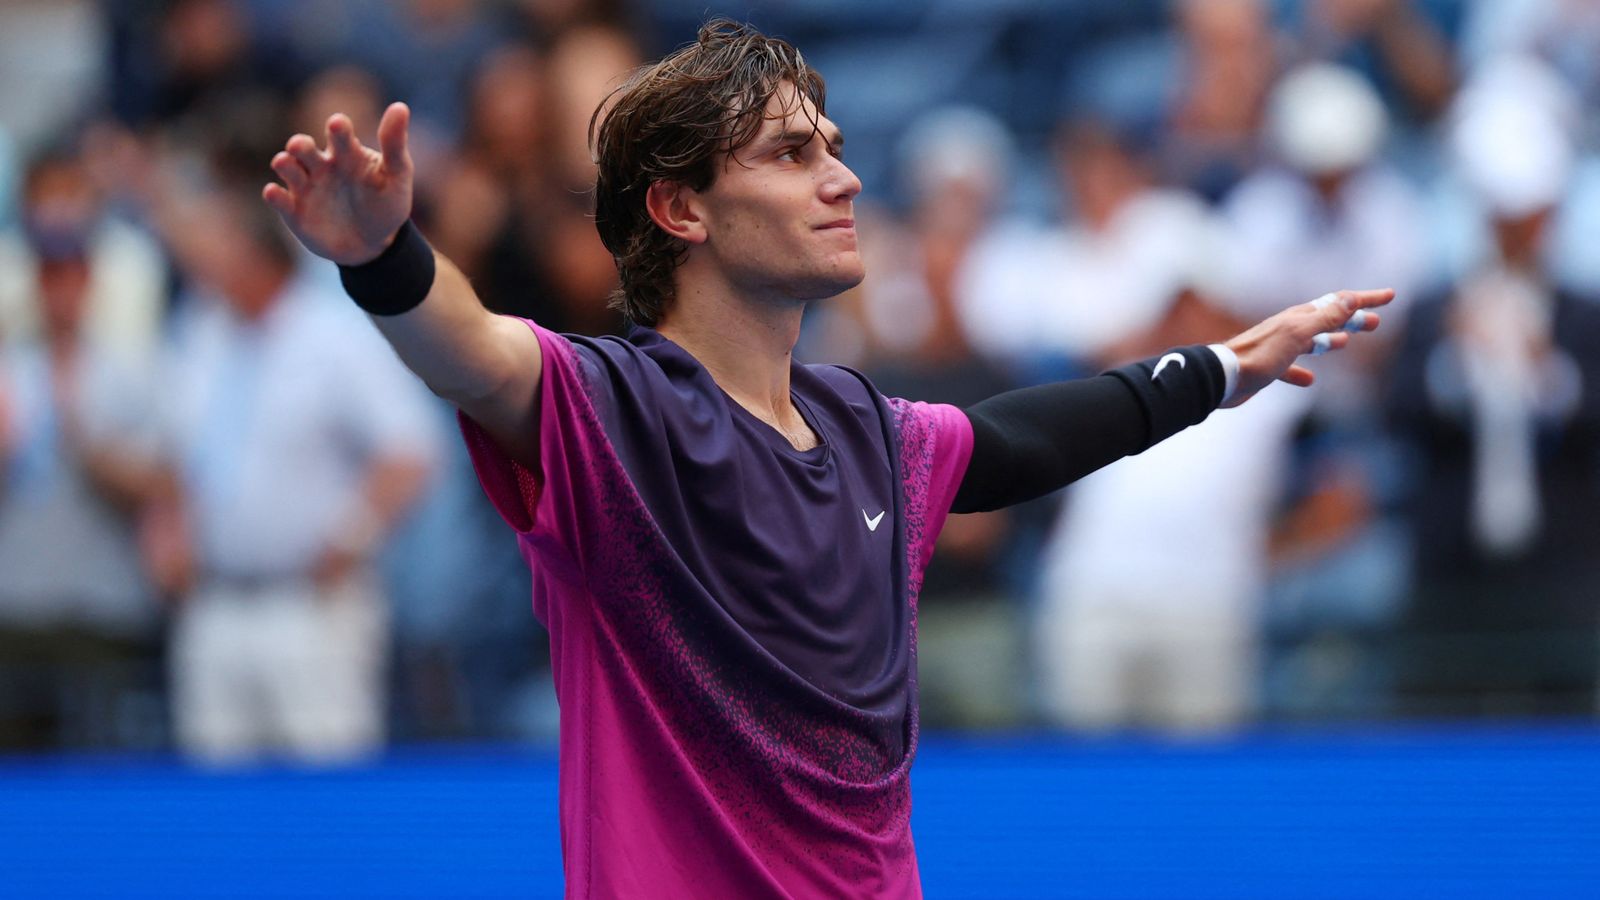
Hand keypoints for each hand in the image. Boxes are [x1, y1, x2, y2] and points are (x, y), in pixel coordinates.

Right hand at [262, 102, 413, 265]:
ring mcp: (306, 187)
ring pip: (287, 167)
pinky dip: (274, 195)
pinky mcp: (294, 211)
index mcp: (347, 152)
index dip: (337, 128)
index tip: (337, 125)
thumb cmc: (386, 204)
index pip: (339, 134)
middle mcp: (321, 165)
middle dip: (300, 145)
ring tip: (285, 162)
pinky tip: (274, 192)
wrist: (374, 243)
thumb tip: (400, 107)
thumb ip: (394, 144)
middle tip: (300, 146)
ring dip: (284, 163)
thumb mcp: (397, 177)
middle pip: (304, 147)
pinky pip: (279, 200)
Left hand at [1222, 288, 1393, 406]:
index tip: (1390, 295)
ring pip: (1311, 341)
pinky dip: (1302, 372)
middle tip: (1376, 322)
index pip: (1339, 302)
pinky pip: (1291, 368)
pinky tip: (1310, 380)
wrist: (1223, 377)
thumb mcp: (1298, 334)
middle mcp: (1290, 328)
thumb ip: (1325, 317)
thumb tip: (1351, 298)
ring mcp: (1279, 347)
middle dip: (1353, 320)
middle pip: (1328, 320)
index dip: (1366, 299)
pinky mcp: (1268, 367)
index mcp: (1299, 317)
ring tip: (1346, 343)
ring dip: (1331, 341)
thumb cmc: (1260, 356)